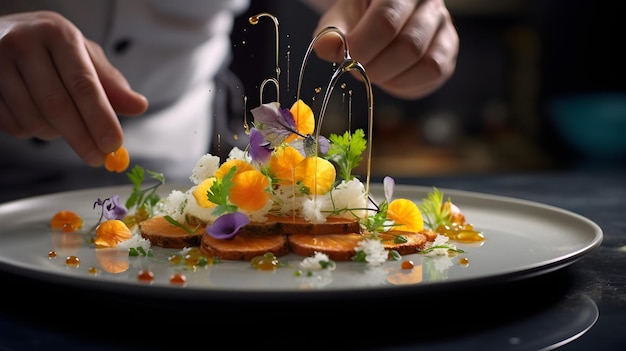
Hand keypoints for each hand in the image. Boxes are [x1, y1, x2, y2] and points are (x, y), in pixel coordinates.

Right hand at [0, 11, 147, 165]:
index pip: (83, 84)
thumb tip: (138, 106)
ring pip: (33, 120)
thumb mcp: (83, 56)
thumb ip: (110, 83)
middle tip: (98, 158)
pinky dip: (31, 132)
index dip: (100, 118)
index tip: (114, 144)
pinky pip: (12, 125)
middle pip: (57, 106)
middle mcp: (24, 44)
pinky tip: (38, 117)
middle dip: (82, 138)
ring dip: (55, 135)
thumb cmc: (50, 48)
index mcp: (57, 34)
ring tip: (65, 125)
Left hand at [312, 0, 458, 98]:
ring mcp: (442, 22)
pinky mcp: (448, 47)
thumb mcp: (341, 20)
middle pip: (408, 45)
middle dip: (377, 67)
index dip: (363, 47)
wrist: (379, 20)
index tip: (346, 57)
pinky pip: (433, 72)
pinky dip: (408, 83)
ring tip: (374, 72)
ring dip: (392, 77)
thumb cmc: (359, 19)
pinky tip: (392, 78)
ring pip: (425, 61)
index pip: (386, 20)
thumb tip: (327, 47)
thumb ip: (332, 33)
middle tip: (359, 70)